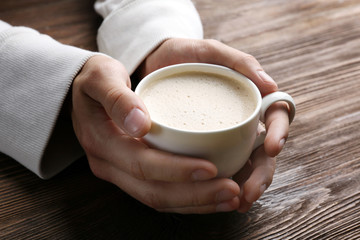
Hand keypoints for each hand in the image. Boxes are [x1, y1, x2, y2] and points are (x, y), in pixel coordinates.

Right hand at [71, 55, 240, 213]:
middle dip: (194, 195)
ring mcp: (119, 173)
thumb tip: (140, 124)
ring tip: (229, 198)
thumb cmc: (94, 80)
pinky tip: (211, 196)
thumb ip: (118, 98)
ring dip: (195, 203)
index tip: (211, 168)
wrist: (81, 92)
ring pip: (158, 199)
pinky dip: (186, 200)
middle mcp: (110, 165)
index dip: (177, 171)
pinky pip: (159, 194)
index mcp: (102, 142)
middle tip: (231, 190)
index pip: (142, 165)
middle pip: (153, 191)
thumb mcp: (101, 77)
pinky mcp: (130, 174)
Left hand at [139, 38, 290, 211]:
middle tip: (249, 192)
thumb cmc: (185, 55)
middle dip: (261, 174)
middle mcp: (240, 121)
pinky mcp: (204, 146)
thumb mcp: (210, 51)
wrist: (154, 65)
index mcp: (248, 99)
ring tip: (237, 203)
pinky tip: (216, 198)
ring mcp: (224, 136)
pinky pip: (219, 168)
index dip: (278, 132)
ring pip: (244, 165)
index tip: (272, 147)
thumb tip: (270, 85)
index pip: (274, 117)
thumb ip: (239, 61)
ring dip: (245, 186)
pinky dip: (221, 185)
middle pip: (262, 150)